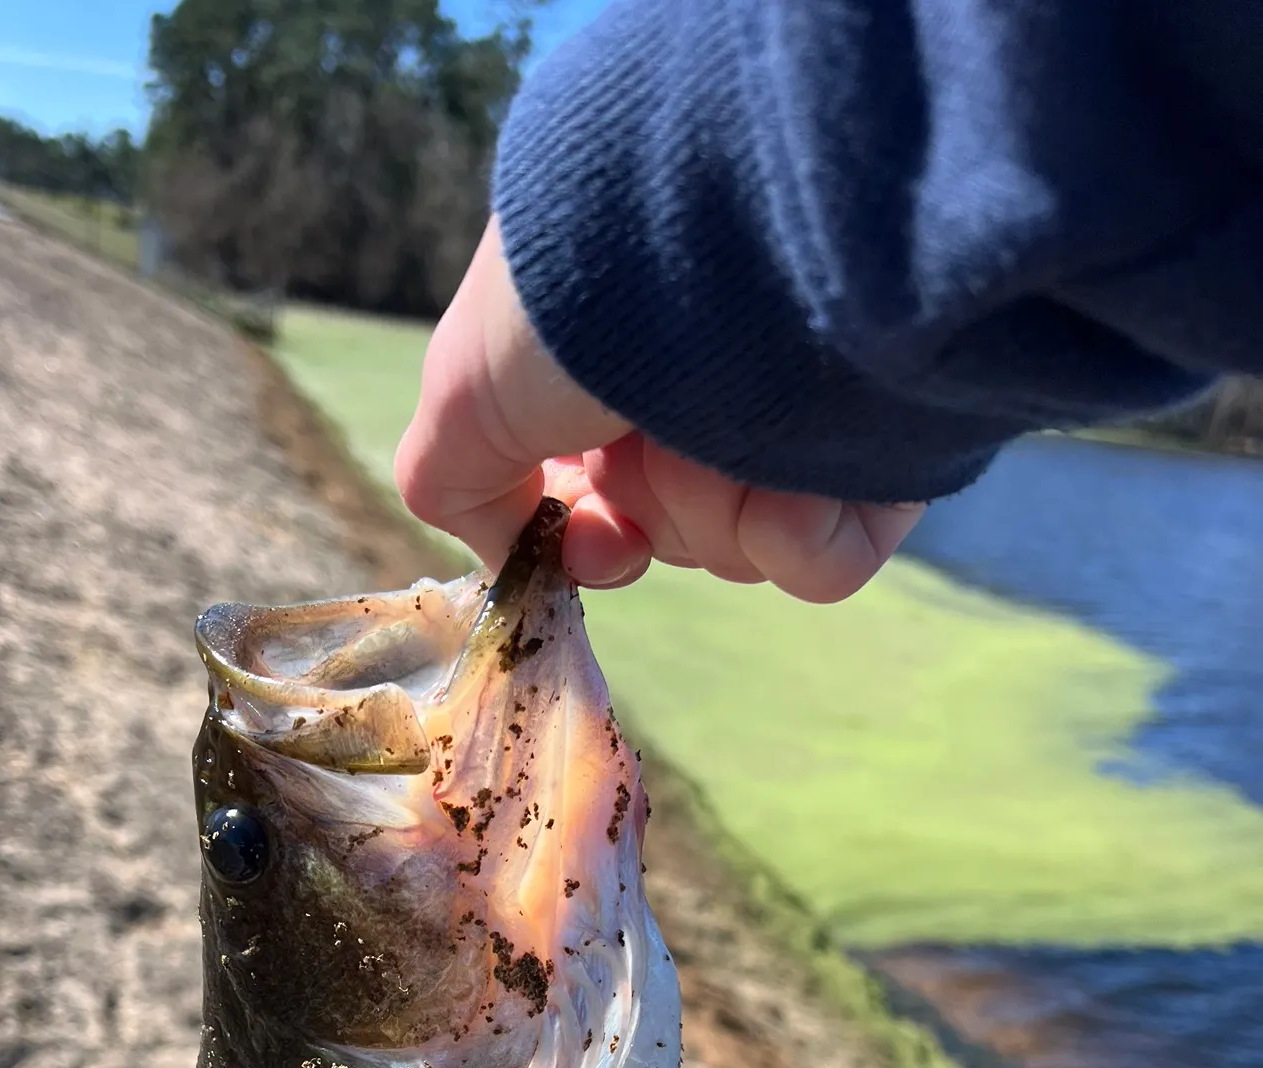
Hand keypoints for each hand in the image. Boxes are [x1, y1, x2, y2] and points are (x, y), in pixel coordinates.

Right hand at [395, 218, 923, 599]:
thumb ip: (455, 481)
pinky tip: (795, 466)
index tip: (591, 538)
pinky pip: (828, 563)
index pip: (606, 501)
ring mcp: (805, 419)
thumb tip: (511, 548)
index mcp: (628, 365)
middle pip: (672, 535)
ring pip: (739, 553)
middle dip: (652, 507)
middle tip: (650, 437)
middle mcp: (717, 384)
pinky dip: (795, 533)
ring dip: (713, 503)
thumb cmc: (577, 296)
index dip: (587, 534)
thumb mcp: (464, 390)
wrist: (721, 229)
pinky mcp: (886, 454)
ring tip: (727, 411)